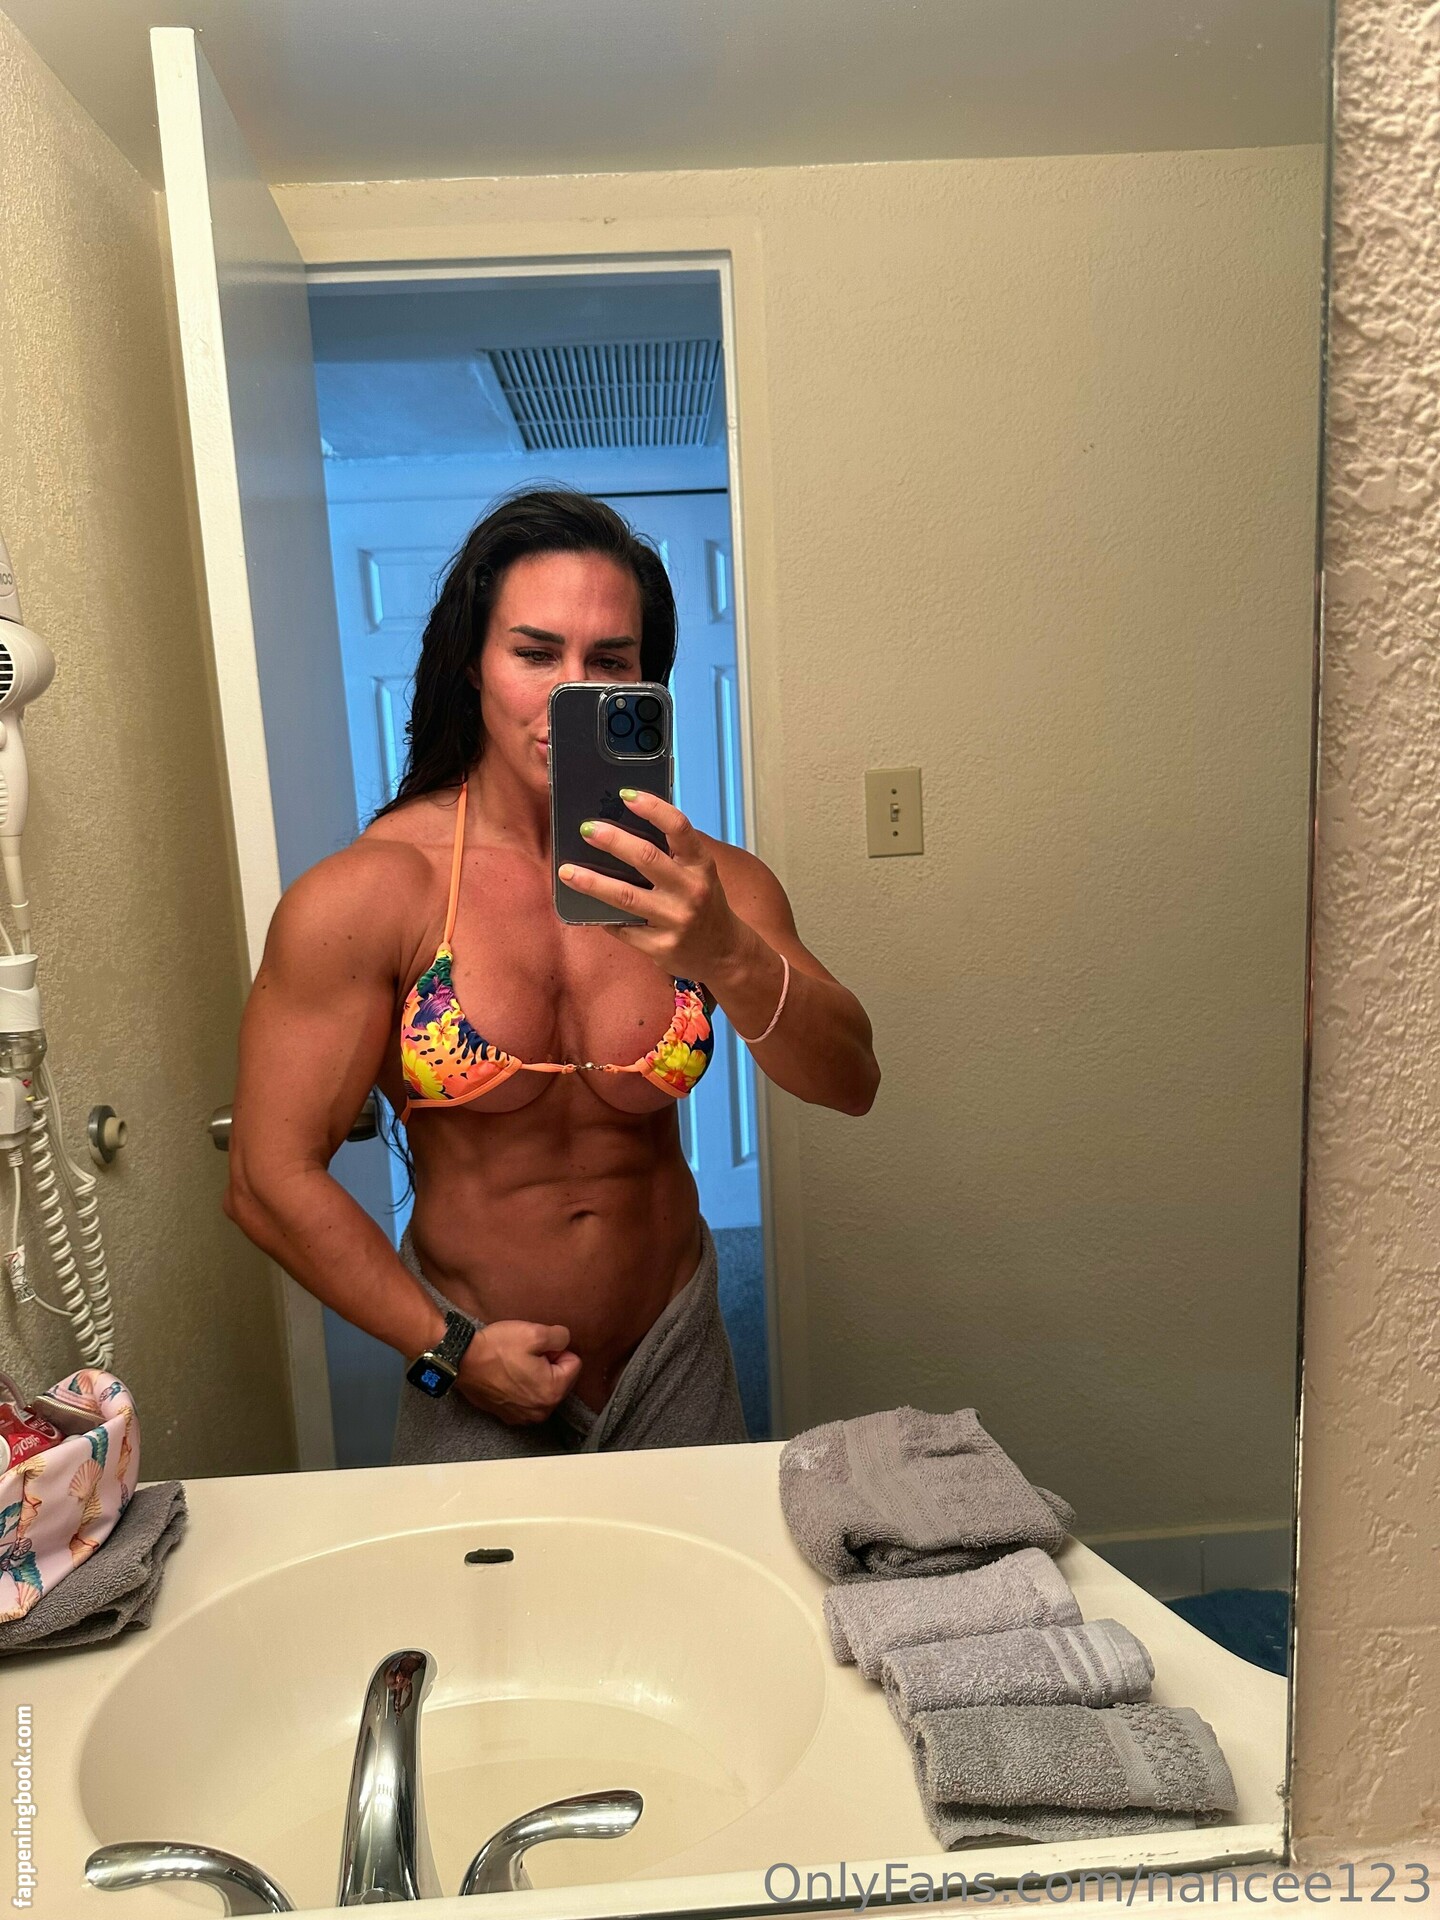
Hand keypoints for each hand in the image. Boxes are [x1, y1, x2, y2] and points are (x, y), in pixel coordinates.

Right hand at [455, 1320, 581, 1424]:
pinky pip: (526, 1398)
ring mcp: (524, 1417)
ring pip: (543, 1388)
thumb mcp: (534, 1332)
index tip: (537, 1347)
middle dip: (548, 1364)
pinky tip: (506, 1375)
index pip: (574, 1363)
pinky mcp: (508, 1416)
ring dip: (535, 1375)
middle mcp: (541, 1411)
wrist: (460, 1362)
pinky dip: (521, 1387)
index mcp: (553, 1392)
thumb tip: (565, 1342)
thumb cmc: (496, 1348)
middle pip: (560, 1379)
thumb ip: (560, 1336)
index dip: (556, 1350)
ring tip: (514, 1364)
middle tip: (525, 1354)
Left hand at [558, 790, 742, 979]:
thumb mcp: (698, 873)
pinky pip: (623, 927)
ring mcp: (676, 920)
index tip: (626, 794)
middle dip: (612, 841)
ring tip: (566, 871)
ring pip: (626, 896)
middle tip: (586, 829)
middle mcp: (691, 890)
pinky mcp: (661, 946)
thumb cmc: (704, 903)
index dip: (653, 808)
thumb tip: (621, 827)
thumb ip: (670, 853)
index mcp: (701, 864)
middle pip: (647, 858)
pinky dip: (602, 916)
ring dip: (592, 882)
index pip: (679, 828)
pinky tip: (585, 905)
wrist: (724, 952)